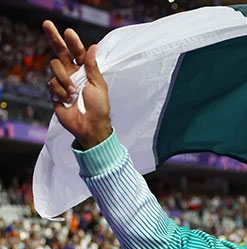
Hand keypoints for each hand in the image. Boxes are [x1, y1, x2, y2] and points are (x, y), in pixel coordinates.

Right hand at [43, 20, 111, 148]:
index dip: (72, 42)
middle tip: (47, 25)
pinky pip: (52, 84)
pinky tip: (67, 100)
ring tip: (74, 92)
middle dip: (53, 38)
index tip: (68, 32)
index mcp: (84, 70)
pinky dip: (61, 92)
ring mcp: (62, 82)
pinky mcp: (54, 92)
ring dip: (65, 80)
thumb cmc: (99, 106)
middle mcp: (72, 73)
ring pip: (55, 68)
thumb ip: (92, 66)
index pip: (76, 52)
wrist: (90, 125)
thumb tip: (92, 46)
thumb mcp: (98, 84)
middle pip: (59, 52)